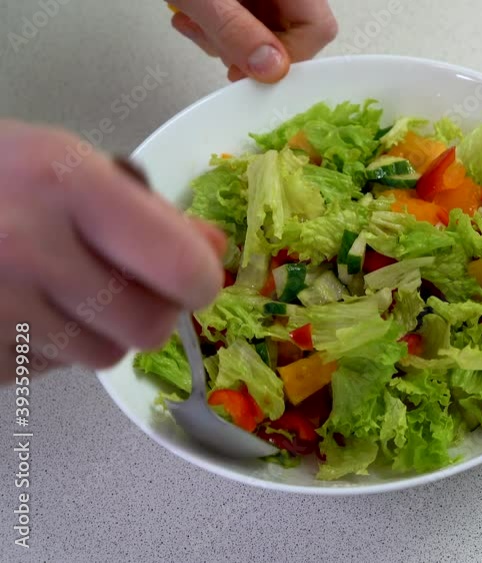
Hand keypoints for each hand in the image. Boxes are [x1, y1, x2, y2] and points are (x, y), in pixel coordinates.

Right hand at [0, 121, 225, 374]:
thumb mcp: (64, 163)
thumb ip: (145, 211)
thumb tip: (213, 252)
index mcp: (64, 183)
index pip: (180, 267)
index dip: (198, 278)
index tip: (192, 275)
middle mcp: (28, 246)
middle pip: (147, 326)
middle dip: (148, 309)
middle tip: (125, 282)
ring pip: (100, 357)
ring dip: (96, 331)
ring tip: (58, 287)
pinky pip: (44, 371)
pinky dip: (46, 349)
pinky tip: (18, 307)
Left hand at [169, 0, 338, 82]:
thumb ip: (235, 30)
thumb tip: (271, 69)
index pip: (317, 28)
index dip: (288, 56)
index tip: (252, 70)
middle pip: (294, 34)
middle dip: (250, 50)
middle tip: (214, 42)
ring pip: (268, 33)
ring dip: (228, 42)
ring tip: (195, 23)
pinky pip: (249, 23)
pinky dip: (220, 30)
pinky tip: (195, 18)